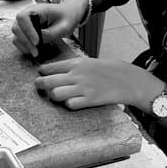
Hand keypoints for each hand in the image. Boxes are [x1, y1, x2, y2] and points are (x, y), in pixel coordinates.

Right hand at [12, 0, 83, 57]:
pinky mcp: (26, 30)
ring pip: (16, 35)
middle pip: (17, 27)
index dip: (27, 30)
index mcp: (37, 9)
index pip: (23, 17)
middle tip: (35, 52)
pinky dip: (24, 46)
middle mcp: (28, 14)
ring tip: (35, 53)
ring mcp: (25, 22)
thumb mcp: (64, 26)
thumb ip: (51, 33)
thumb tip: (39, 40)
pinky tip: (32, 50)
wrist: (68, 14)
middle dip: (25, 41)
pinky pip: (19, 39)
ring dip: (24, 45)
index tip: (37, 41)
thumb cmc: (66, 17)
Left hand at [35, 58, 162, 110]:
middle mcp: (77, 75)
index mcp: (77, 64)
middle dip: (40, 84)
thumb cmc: (108, 71)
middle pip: (48, 81)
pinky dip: (69, 104)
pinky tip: (72, 102)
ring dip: (53, 96)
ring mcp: (83, 88)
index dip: (42, 72)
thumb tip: (55, 71)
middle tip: (39, 86)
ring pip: (55, 94)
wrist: (128, 79)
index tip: (41, 74)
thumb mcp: (90, 62)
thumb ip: (73, 67)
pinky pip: (70, 104)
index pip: (51, 67)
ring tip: (57, 96)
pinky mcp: (90, 100)